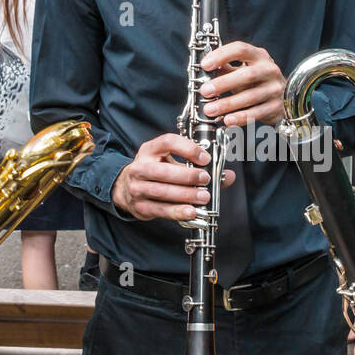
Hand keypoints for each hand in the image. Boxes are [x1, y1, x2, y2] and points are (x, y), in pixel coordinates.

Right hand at [112, 133, 234, 221]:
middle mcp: (140, 167)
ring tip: (204, 197)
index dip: (188, 148)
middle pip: (163, 171)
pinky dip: (177, 211)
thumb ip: (198, 167)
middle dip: (187, 175)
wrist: (126, 189)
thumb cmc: (155, 172)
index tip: (205, 157)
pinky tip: (192, 212)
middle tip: (206, 179)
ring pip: (162, 191)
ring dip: (185, 195)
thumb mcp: (172, 162)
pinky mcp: (140, 206)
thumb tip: (228, 176)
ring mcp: (138, 188)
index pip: (167, 142)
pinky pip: (160, 210)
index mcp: (150, 150)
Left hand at [199, 41, 286, 126]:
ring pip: (251, 96)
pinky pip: (256, 113)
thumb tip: (204, 70)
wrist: (282, 98)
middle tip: (205, 91)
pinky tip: (227, 120)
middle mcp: (270, 70)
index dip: (221, 55)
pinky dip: (240, 117)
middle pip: (247, 75)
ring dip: (228, 104)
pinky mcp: (276, 107)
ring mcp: (275, 88)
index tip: (205, 65)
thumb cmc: (256, 81)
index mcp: (259, 56)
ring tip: (210, 109)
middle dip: (223, 83)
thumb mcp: (242, 70)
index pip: (241, 49)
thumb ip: (225, 68)